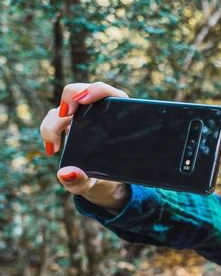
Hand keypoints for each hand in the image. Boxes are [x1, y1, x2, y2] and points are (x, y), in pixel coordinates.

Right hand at [40, 82, 131, 210]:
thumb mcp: (97, 184)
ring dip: (54, 122)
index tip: (83, 101)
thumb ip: (82, 181)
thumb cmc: (107, 180)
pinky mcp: (69, 122)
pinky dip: (48, 129)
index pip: (106, 91)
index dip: (95, 90)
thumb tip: (66, 173)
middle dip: (68, 101)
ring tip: (54, 145)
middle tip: (65, 118)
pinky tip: (52, 149)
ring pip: (62, 106)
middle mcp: (98, 111)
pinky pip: (53, 117)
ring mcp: (82, 116)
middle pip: (78, 92)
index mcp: (117, 116)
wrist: (104, 184)